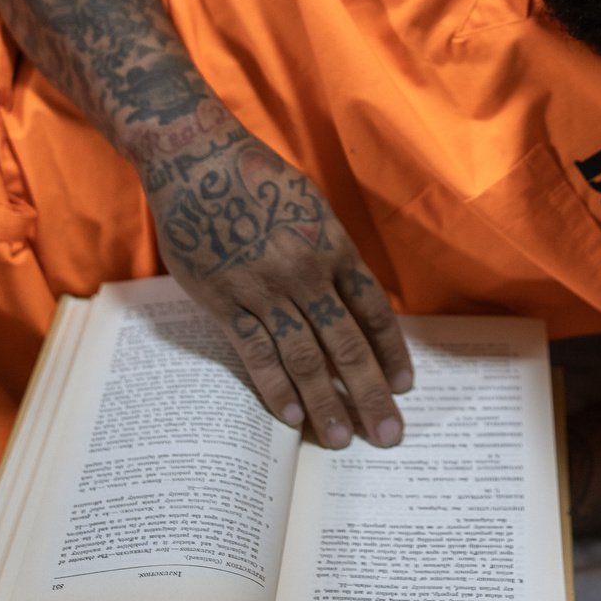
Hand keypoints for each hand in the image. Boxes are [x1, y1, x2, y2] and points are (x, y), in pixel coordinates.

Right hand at [137, 108, 412, 447]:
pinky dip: (275, 387)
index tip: (403, 386)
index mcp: (333, 247)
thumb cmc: (258, 179)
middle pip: (347, 345)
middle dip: (370, 394)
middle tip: (389, 434)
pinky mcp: (225, 301)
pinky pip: (256, 353)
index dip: (391, 353)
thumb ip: (332, 252)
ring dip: (325, 402)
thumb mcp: (311, 205)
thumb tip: (354, 298)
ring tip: (341, 439)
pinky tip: (291, 416)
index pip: (373, 311)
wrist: (197, 161)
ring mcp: (264, 290)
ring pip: (304, 357)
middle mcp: (306, 273)